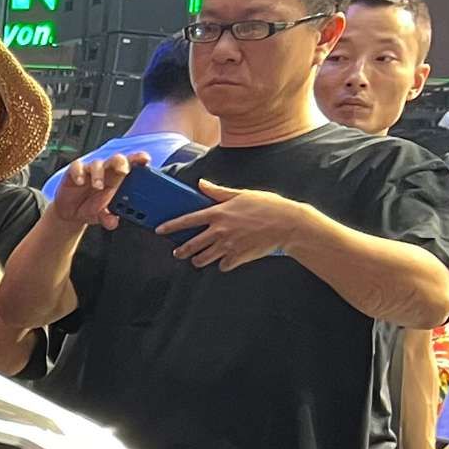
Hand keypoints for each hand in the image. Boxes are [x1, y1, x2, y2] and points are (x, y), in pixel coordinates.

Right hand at [46, 153, 144, 234]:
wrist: (71, 213)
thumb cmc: (91, 208)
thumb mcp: (102, 216)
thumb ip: (108, 218)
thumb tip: (112, 222)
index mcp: (118, 179)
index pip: (131, 165)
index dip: (139, 159)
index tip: (145, 160)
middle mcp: (106, 172)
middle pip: (116, 159)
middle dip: (121, 162)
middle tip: (123, 171)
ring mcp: (90, 171)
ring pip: (97, 164)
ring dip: (99, 174)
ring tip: (98, 186)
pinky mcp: (74, 172)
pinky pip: (77, 167)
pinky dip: (79, 172)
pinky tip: (80, 182)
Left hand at [158, 181, 321, 270]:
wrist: (289, 224)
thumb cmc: (268, 206)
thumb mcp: (242, 194)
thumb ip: (218, 192)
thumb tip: (201, 183)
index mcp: (219, 213)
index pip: (187, 220)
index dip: (170, 226)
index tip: (159, 230)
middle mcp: (220, 231)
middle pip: (191, 245)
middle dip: (181, 251)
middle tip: (178, 252)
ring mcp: (228, 245)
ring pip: (203, 259)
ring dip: (199, 260)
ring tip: (199, 259)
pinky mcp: (238, 257)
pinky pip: (222, 265)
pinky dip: (223, 264)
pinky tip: (226, 260)